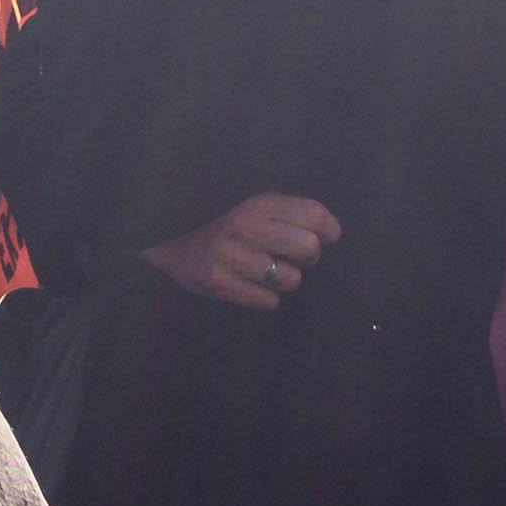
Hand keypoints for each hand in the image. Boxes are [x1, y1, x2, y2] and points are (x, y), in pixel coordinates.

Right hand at [143, 192, 340, 311]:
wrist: (173, 247)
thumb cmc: (231, 231)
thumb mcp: (257, 210)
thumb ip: (293, 214)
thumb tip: (332, 230)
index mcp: (260, 203)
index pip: (316, 216)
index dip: (328, 232)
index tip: (322, 238)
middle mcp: (246, 225)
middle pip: (310, 248)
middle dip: (307, 259)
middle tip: (290, 258)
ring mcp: (231, 254)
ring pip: (291, 280)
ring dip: (283, 282)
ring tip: (264, 272)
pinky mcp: (220, 282)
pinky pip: (269, 302)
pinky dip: (263, 298)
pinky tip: (247, 285)